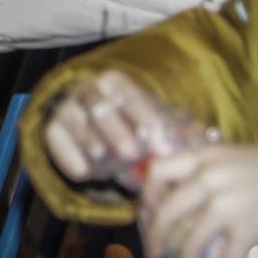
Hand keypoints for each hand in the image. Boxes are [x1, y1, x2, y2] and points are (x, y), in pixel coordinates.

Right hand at [41, 69, 182, 185]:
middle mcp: (87, 91)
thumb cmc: (142, 131)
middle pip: (97, 106)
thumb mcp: (166, 126)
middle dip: (115, 131)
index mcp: (115, 83)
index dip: (143, 116)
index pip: (128, 93)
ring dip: (99, 151)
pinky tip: (92, 175)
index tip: (160, 142)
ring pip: (78, 128)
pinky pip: (57, 145)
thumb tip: (204, 139)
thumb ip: (184, 132)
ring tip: (119, 172)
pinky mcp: (53, 132)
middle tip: (132, 156)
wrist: (108, 140)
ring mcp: (67, 110)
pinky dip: (73, 162)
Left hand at [138, 140, 257, 257]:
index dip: (146, 196)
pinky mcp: (248, 230)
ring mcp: (226, 205)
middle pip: (165, 211)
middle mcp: (208, 179)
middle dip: (153, 237)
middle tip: (153, 253)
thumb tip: (193, 206)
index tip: (145, 213)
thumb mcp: (236, 161)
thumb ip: (211, 178)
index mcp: (204, 158)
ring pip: (189, 241)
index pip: (158, 172)